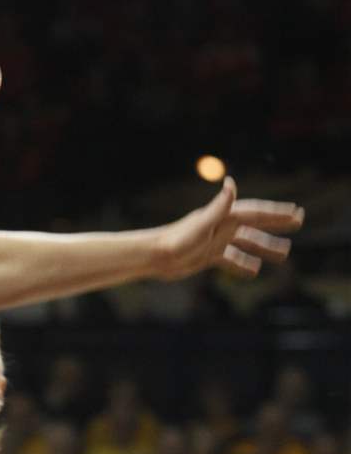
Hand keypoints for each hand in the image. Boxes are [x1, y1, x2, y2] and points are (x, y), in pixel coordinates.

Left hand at [155, 177, 304, 279]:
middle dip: (277, 223)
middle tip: (299, 222)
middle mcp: (220, 227)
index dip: (276, 212)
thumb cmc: (176, 240)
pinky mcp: (207, 256)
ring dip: (265, 246)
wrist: (154, 256)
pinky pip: (231, 259)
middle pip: (255, 224)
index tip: (296, 212)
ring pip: (246, 243)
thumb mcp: (202, 223)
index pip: (255, 212)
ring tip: (285, 253)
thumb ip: (219, 206)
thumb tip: (232, 182)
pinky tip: (254, 270)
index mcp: (222, 218)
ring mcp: (215, 242)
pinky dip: (244, 264)